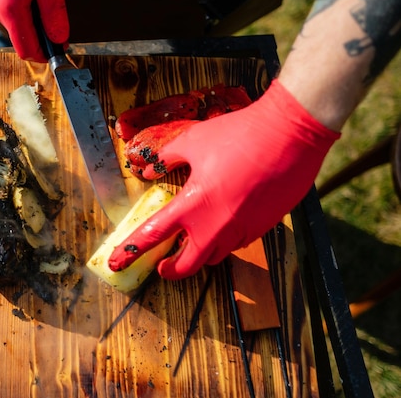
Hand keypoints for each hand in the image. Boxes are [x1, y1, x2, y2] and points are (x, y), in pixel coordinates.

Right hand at [0, 0, 68, 61]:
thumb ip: (53, 11)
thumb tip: (59, 40)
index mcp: (10, 9)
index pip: (27, 51)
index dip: (45, 55)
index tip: (61, 49)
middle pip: (21, 38)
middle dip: (41, 34)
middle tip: (58, 20)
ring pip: (15, 23)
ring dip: (32, 18)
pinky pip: (8, 9)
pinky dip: (24, 6)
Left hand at [108, 80, 339, 278]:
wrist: (290, 135)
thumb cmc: (239, 135)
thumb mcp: (193, 141)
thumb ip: (167, 159)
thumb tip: (148, 170)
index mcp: (192, 205)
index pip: (152, 236)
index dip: (130, 251)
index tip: (116, 262)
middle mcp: (215, 227)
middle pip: (186, 266)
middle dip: (170, 270)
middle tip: (162, 266)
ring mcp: (241, 231)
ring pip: (213, 256)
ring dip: (198, 254)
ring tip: (191, 242)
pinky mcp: (262, 228)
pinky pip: (236, 243)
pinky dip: (223, 239)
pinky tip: (222, 222)